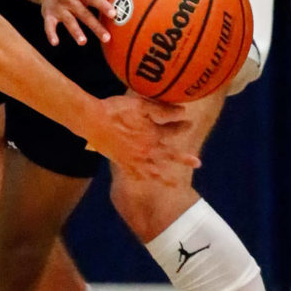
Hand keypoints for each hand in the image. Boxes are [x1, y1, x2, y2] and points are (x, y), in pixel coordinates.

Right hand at [40, 0, 118, 45]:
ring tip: (83, 42)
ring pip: (68, 21)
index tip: (114, 14)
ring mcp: (59, 8)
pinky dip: (50, 34)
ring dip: (75, 31)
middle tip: (107, 37)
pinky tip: (55, 43)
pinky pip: (49, 25)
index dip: (103, 5)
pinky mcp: (49, 15)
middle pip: (84, 13)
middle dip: (95, 26)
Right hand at [86, 93, 201, 184]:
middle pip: (169, 155)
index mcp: (153, 134)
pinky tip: (145, 181)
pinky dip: (142, 178)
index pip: (172, 131)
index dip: (181, 126)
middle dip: (183, 158)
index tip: (189, 123)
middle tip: (198, 163)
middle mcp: (147, 150)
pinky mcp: (121, 162)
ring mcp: (134, 158)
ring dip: (166, 177)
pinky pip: (135, 174)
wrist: (92, 121)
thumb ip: (162, 110)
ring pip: (154, 170)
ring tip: (174, 185)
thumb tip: (183, 112)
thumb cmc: (116, 110)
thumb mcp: (141, 105)